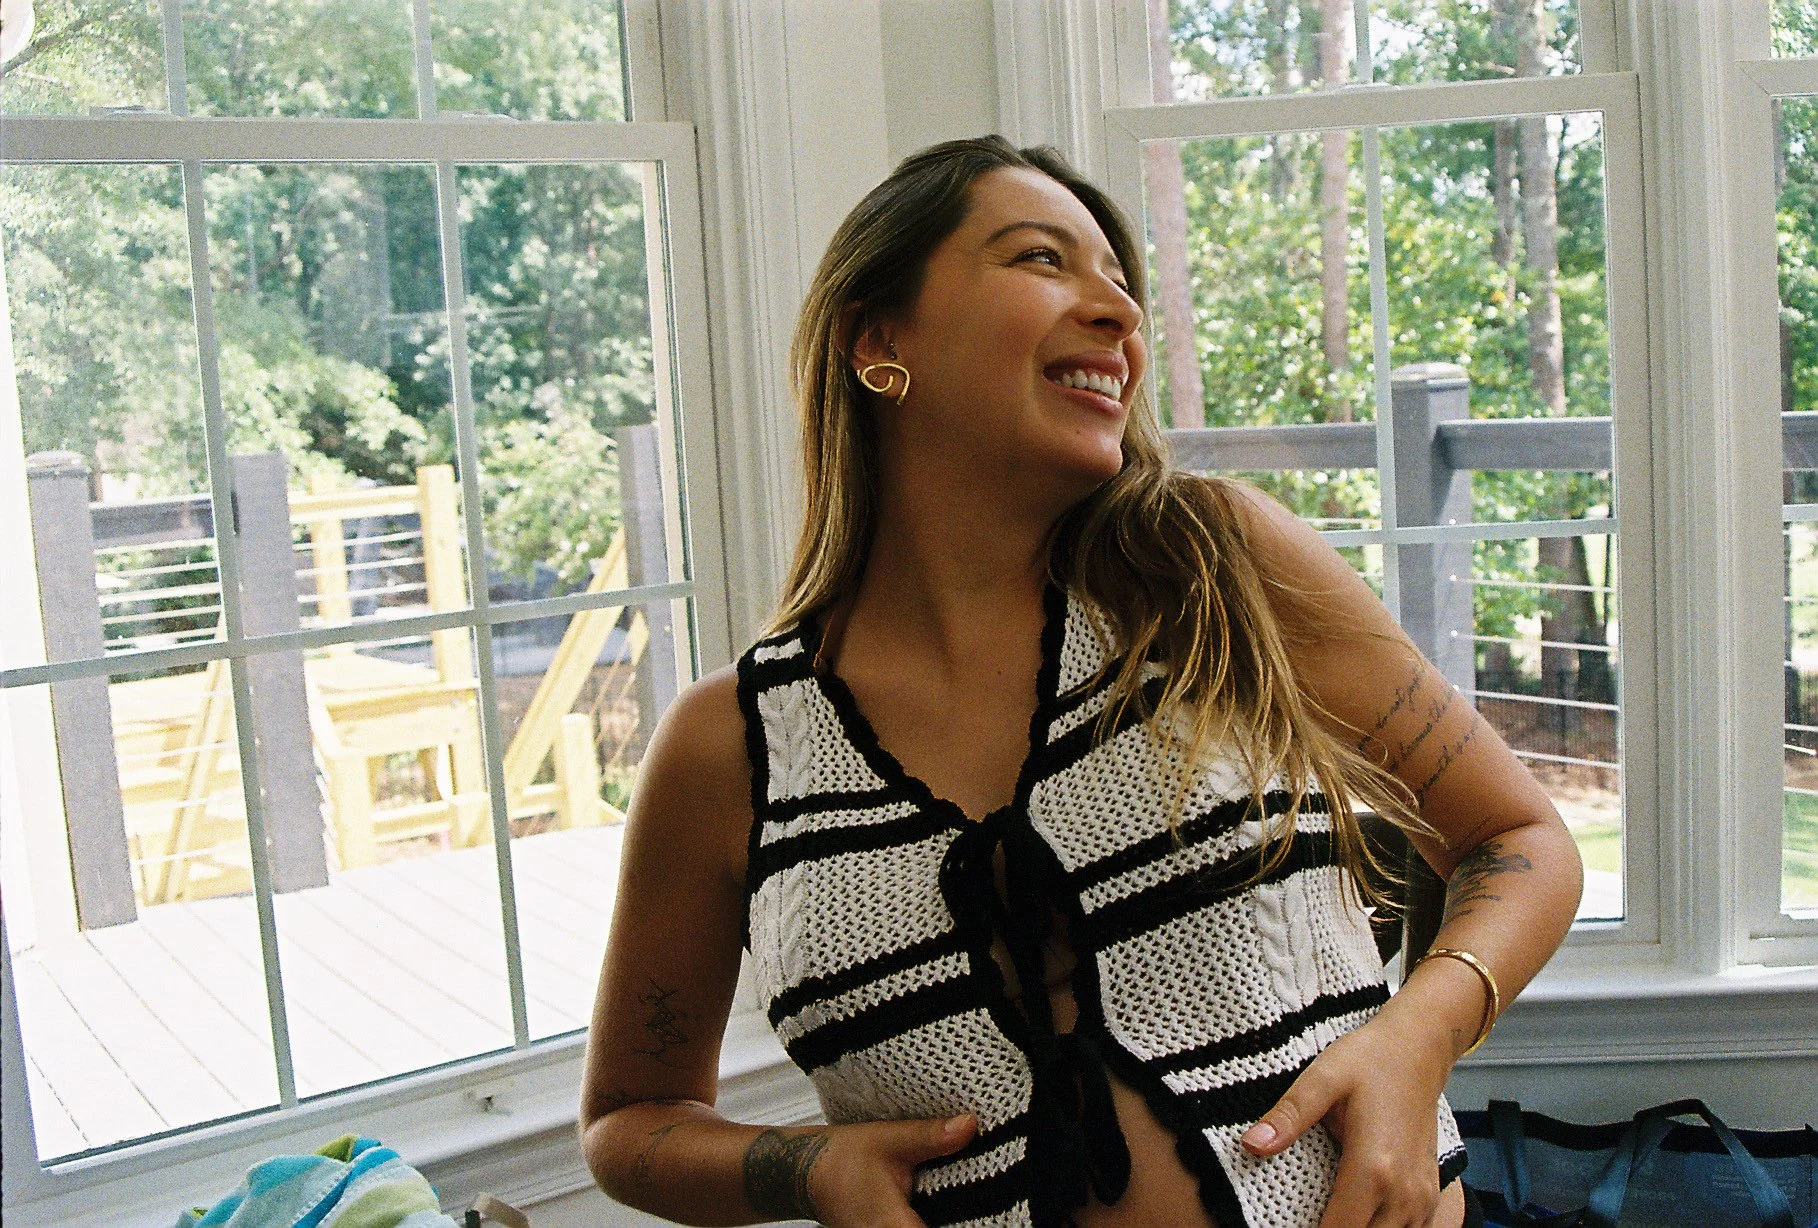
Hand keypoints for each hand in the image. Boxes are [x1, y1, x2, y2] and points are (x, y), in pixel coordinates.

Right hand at [748, 1113, 977, 1227]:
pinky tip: (948, 1213)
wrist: (804, 1171)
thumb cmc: (840, 1158)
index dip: (965, 1226)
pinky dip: (932, 1223)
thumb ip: (930, 1137)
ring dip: (947, 1223)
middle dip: (962, 1223)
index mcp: (891, 1224)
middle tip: (988, 1211)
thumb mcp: (889, 1140)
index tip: (992, 1220)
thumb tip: (969, 1126)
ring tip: (970, 1210)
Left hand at [1238, 1021, 1451, 1227]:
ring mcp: (1422, 1197)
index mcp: (1373, 1169)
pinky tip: (1355, 1216)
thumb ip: (1288, 1116)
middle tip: (1298, 1216)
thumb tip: (1251, 1145)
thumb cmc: (1370, 1060)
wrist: (1418, 1049)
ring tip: (1324, 1215)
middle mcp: (1403, 1192)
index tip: (1281, 1225)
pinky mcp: (1429, 1195)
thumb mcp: (1323, 1078)